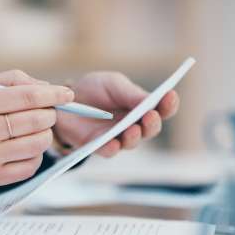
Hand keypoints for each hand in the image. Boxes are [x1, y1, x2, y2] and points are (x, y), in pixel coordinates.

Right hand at [0, 70, 72, 188]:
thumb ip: (11, 81)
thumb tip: (48, 88)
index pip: (28, 97)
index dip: (53, 95)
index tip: (67, 94)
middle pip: (37, 120)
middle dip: (50, 115)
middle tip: (46, 113)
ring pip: (38, 144)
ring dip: (45, 135)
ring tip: (36, 131)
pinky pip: (30, 166)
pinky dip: (36, 156)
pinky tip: (25, 149)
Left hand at [53, 72, 179, 156]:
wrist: (65, 100)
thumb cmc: (94, 89)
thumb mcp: (113, 84)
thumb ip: (131, 93)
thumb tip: (152, 100)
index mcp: (141, 107)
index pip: (162, 109)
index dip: (168, 104)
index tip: (170, 96)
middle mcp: (133, 125)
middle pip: (150, 129)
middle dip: (152, 123)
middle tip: (150, 115)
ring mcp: (116, 137)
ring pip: (131, 142)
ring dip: (134, 137)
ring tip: (133, 128)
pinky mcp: (98, 146)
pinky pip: (108, 151)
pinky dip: (112, 148)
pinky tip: (114, 143)